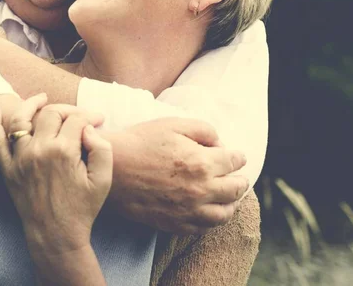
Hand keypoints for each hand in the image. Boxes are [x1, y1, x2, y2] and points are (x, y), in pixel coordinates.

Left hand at [0, 95, 111, 251]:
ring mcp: (20, 159)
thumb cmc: (83, 208)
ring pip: (22, 119)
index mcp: (63, 151)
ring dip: (31, 105)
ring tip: (41, 98)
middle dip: (68, 110)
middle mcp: (38, 150)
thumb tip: (87, 128)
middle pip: (51, 113)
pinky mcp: (7, 169)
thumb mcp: (103, 178)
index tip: (98, 121)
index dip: (90, 116)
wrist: (56, 235)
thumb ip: (102, 147)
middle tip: (78, 117)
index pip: (76, 119)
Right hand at [106, 118, 248, 234]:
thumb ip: (204, 130)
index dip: (238, 156)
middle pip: (236, 189)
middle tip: (238, 176)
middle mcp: (201, 190)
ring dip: (231, 203)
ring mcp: (189, 211)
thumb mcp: (174, 124)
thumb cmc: (142, 142)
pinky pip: (203, 228)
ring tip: (228, 196)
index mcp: (203, 163)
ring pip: (224, 214)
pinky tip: (207, 209)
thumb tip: (220, 145)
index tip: (236, 155)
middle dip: (240, 180)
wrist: (112, 169)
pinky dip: (211, 219)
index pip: (235, 161)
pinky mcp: (175, 224)